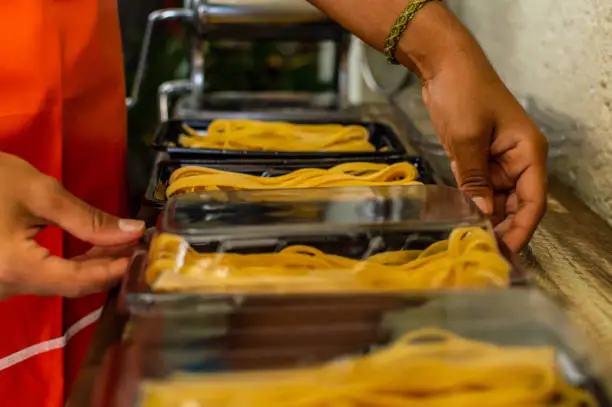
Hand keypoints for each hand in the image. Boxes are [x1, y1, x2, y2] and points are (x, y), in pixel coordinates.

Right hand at [0, 153, 144, 298]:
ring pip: (58, 283)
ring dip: (93, 265)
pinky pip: (43, 278)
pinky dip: (71, 265)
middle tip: (139, 244)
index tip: (146, 252)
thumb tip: (133, 231)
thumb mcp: (38, 192)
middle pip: (71, 286)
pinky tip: (93, 250)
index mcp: (14, 270)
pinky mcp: (1, 278)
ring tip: (123, 244)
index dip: (117, 269)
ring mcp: (1, 286)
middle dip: (109, 266)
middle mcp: (5, 288)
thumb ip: (87, 218)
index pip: (80, 281)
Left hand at [422, 47, 547, 252]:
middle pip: (514, 204)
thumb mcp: (467, 138)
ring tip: (465, 237)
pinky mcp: (476, 158)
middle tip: (479, 249)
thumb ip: (474, 178)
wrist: (444, 65)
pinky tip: (456, 217)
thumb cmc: (464, 94)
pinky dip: (469, 200)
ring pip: (494, 198)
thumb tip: (484, 214)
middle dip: (499, 226)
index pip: (533, 201)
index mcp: (528, 153)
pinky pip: (476, 187)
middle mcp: (517, 160)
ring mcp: (496, 160)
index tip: (505, 251)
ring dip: (482, 216)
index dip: (521, 228)